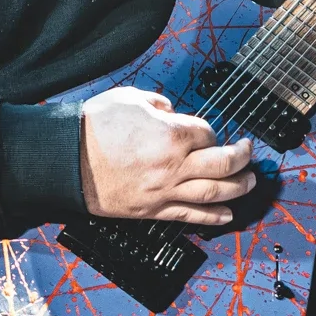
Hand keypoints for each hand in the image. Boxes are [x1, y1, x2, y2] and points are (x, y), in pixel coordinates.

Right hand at [78, 86, 256, 225]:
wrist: (65, 160)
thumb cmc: (93, 127)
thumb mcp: (130, 98)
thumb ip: (160, 103)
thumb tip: (172, 112)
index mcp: (171, 134)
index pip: (208, 133)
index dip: (211, 131)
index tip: (205, 131)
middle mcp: (174, 165)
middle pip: (224, 164)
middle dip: (242, 158)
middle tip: (249, 153)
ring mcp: (165, 191)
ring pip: (215, 193)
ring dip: (239, 188)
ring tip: (250, 183)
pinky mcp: (153, 210)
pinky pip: (191, 216)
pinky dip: (214, 217)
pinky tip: (228, 214)